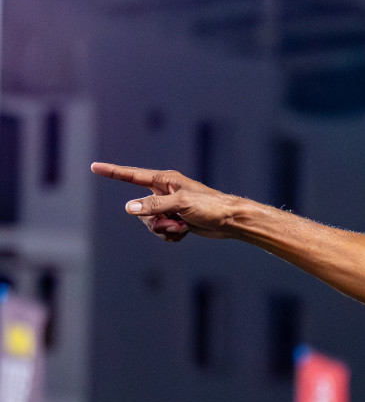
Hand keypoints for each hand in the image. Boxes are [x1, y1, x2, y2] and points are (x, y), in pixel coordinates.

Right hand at [90, 163, 240, 241]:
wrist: (232, 221)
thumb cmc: (210, 206)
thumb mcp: (181, 204)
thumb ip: (154, 206)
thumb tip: (129, 208)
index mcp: (165, 180)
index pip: (132, 176)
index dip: (113, 172)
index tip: (94, 166)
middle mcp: (165, 192)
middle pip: (140, 209)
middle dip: (154, 220)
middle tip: (175, 222)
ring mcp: (170, 207)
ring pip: (150, 223)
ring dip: (165, 229)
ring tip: (183, 227)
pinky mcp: (177, 220)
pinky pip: (162, 231)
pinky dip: (171, 235)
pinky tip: (186, 232)